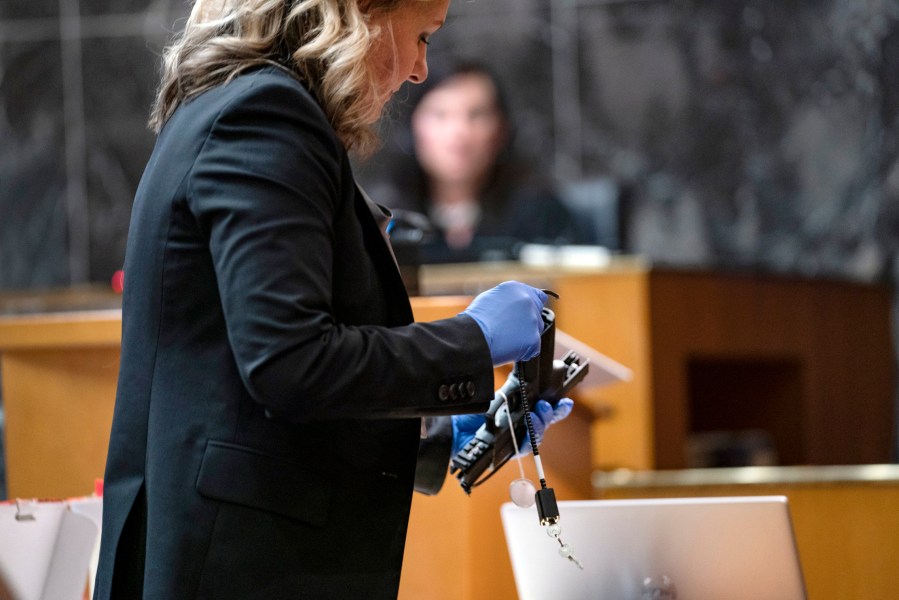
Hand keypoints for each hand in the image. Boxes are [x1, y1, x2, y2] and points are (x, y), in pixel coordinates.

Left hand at [451, 398, 573, 456]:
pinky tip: (529, 433)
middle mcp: (523, 427)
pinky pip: (524, 448)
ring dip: (540, 425)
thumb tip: (525, 373)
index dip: (558, 407)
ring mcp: (517, 440)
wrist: (455, 432)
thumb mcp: (497, 397)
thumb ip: (513, 388)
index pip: (545, 409)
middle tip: (547, 406)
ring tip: (536, 415)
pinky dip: (528, 440)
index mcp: (523, 412)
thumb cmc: (474, 414)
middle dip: (551, 414)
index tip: (566, 402)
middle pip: (545, 422)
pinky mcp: (509, 452)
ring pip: (537, 435)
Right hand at [461, 281, 547, 365]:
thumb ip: (508, 300)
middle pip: (537, 316)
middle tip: (509, 330)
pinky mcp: (534, 339)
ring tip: (505, 339)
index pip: (538, 296)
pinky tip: (508, 348)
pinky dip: (523, 351)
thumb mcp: (490, 298)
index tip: (526, 315)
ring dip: (524, 337)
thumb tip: (514, 305)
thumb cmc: (476, 319)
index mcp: (517, 289)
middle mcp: (528, 301)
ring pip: (535, 332)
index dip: (533, 306)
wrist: (473, 336)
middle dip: (527, 324)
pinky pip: (532, 348)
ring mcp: (532, 320)